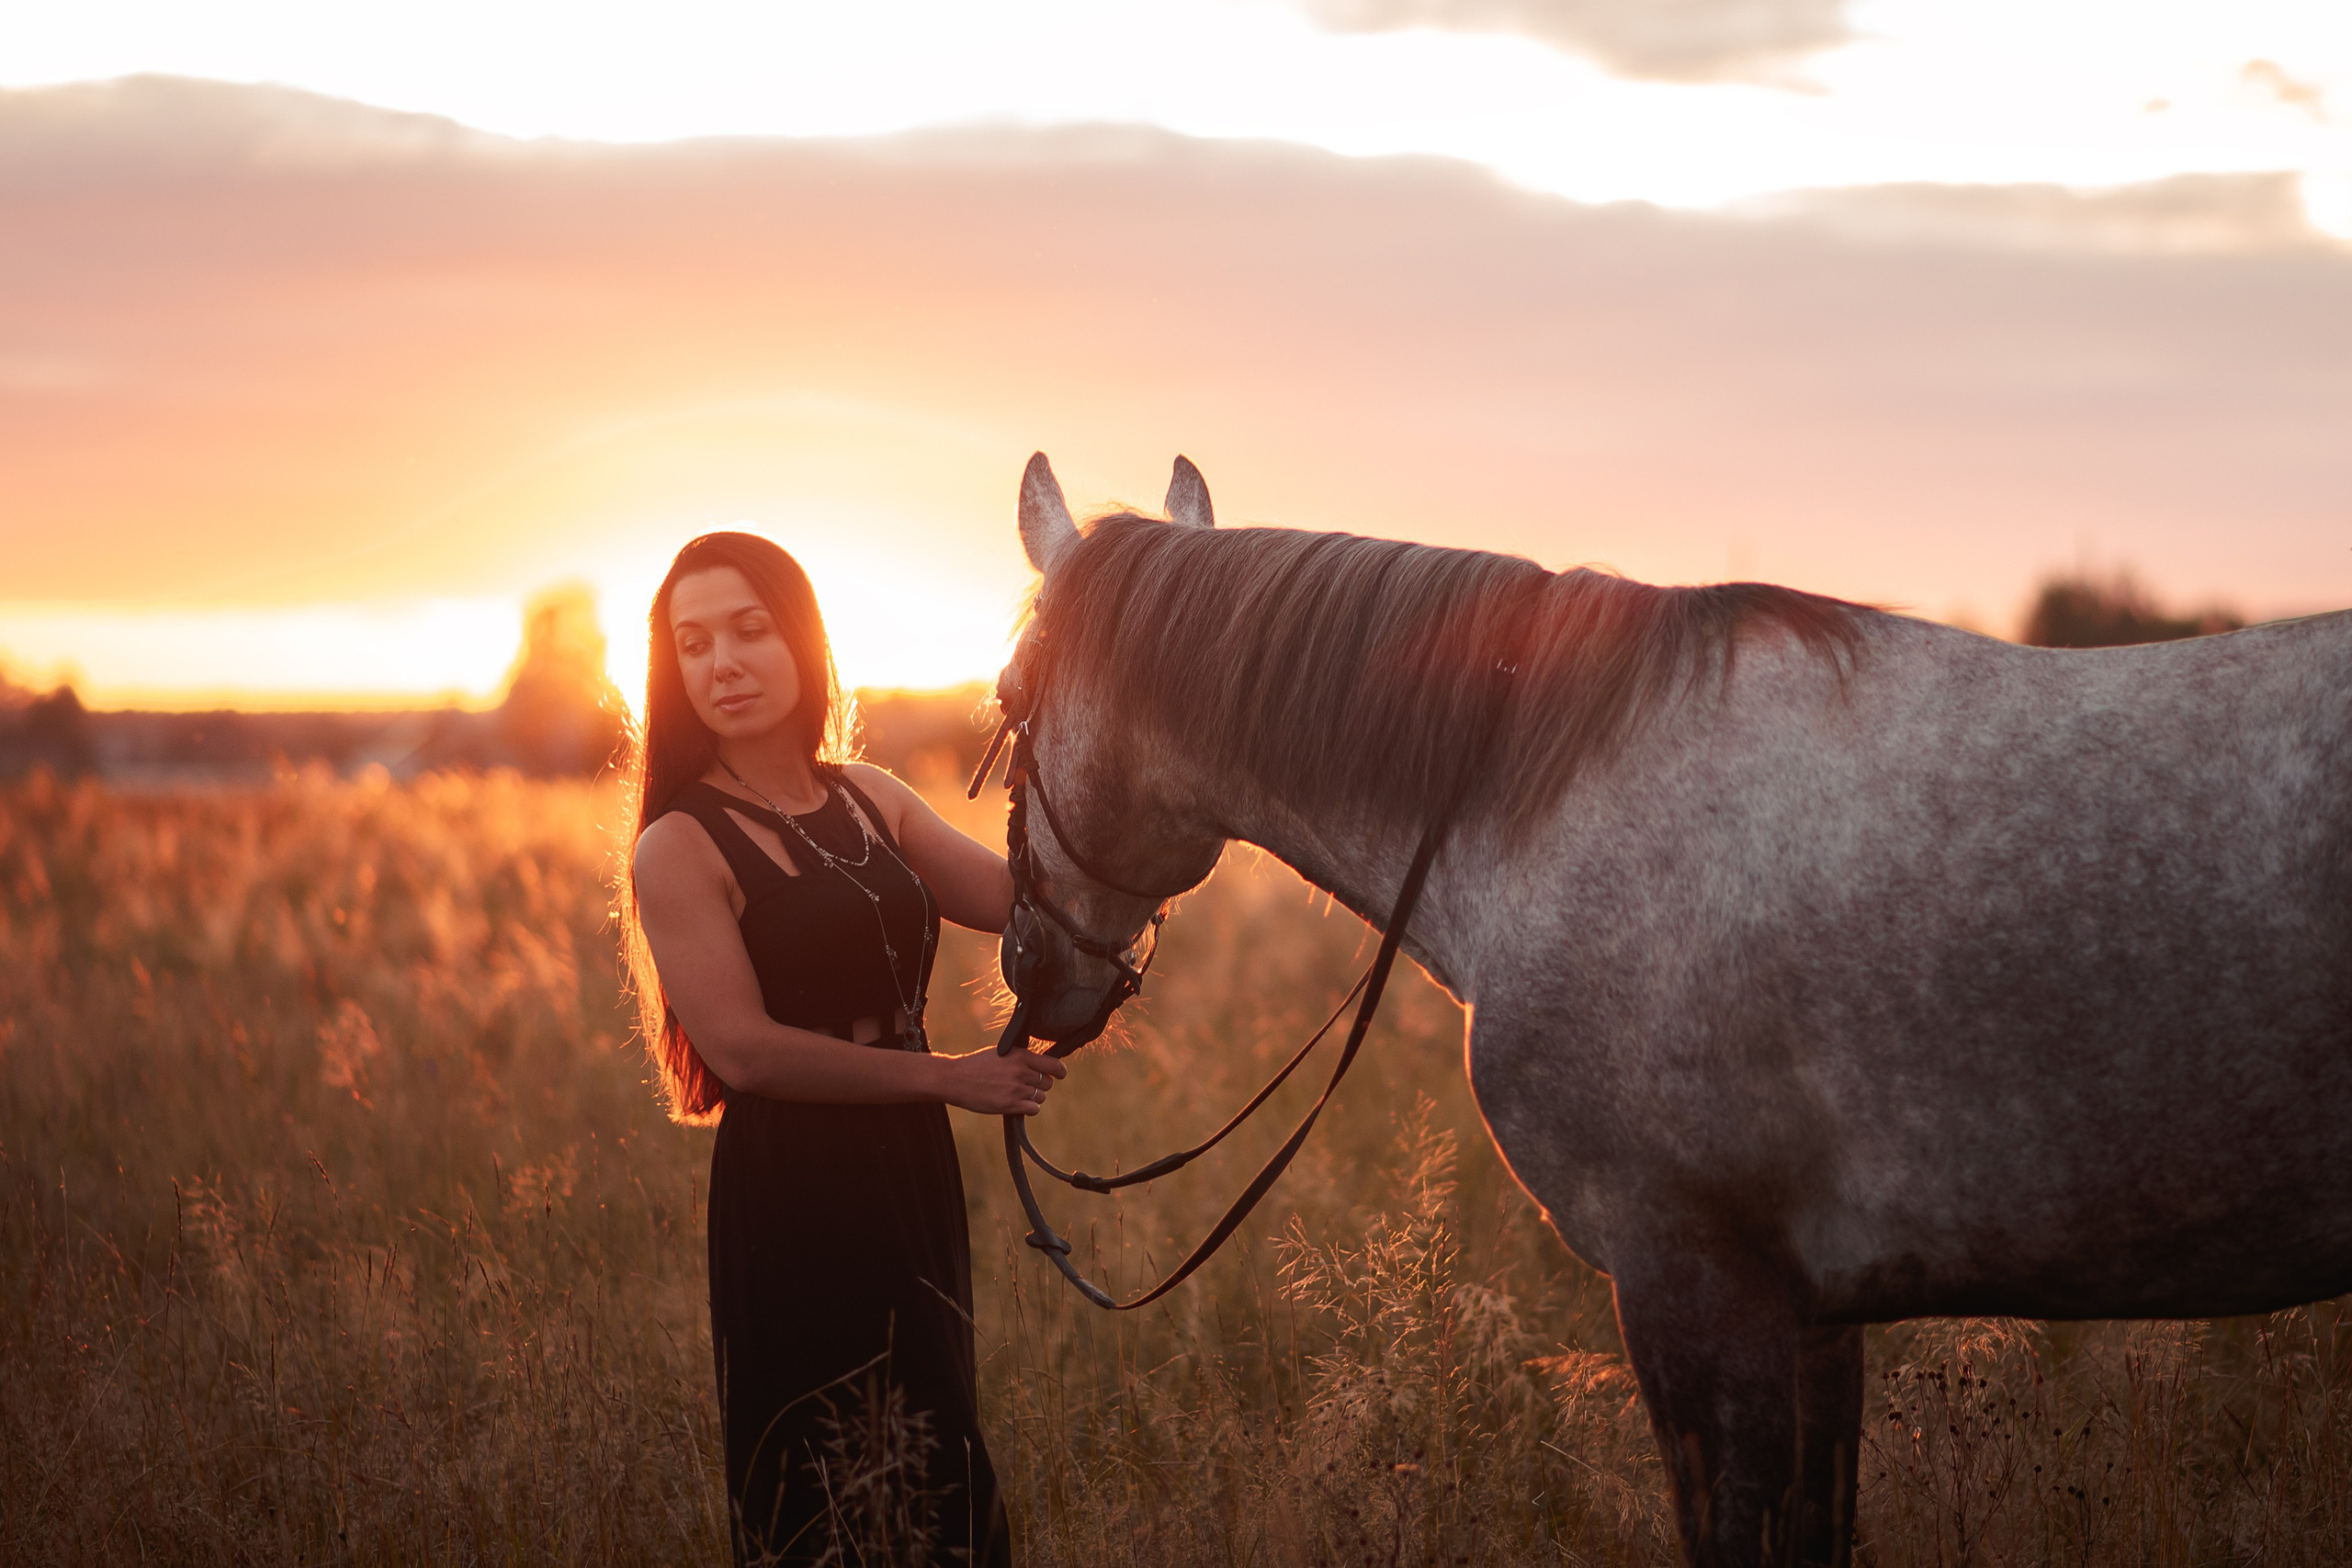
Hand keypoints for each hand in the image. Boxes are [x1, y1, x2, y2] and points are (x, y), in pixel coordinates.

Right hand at [940, 1044, 1068, 1115]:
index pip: (1053, 1065)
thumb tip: (1044, 1064)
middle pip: (1048, 1083)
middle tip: (1026, 1085)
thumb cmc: (977, 1065)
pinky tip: (1017, 1104)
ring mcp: (1015, 1088)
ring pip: (1041, 1097)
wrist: (956, 1079)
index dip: (1059, 1071)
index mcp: (1020, 1056)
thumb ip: (1022, 1058)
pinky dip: (1028, 1108)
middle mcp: (1020, 1071)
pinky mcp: (1009, 1104)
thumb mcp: (1002, 1053)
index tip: (1060, 1074)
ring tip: (1017, 1094)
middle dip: (1040, 1085)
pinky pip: (1033, 1109)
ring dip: (1033, 1097)